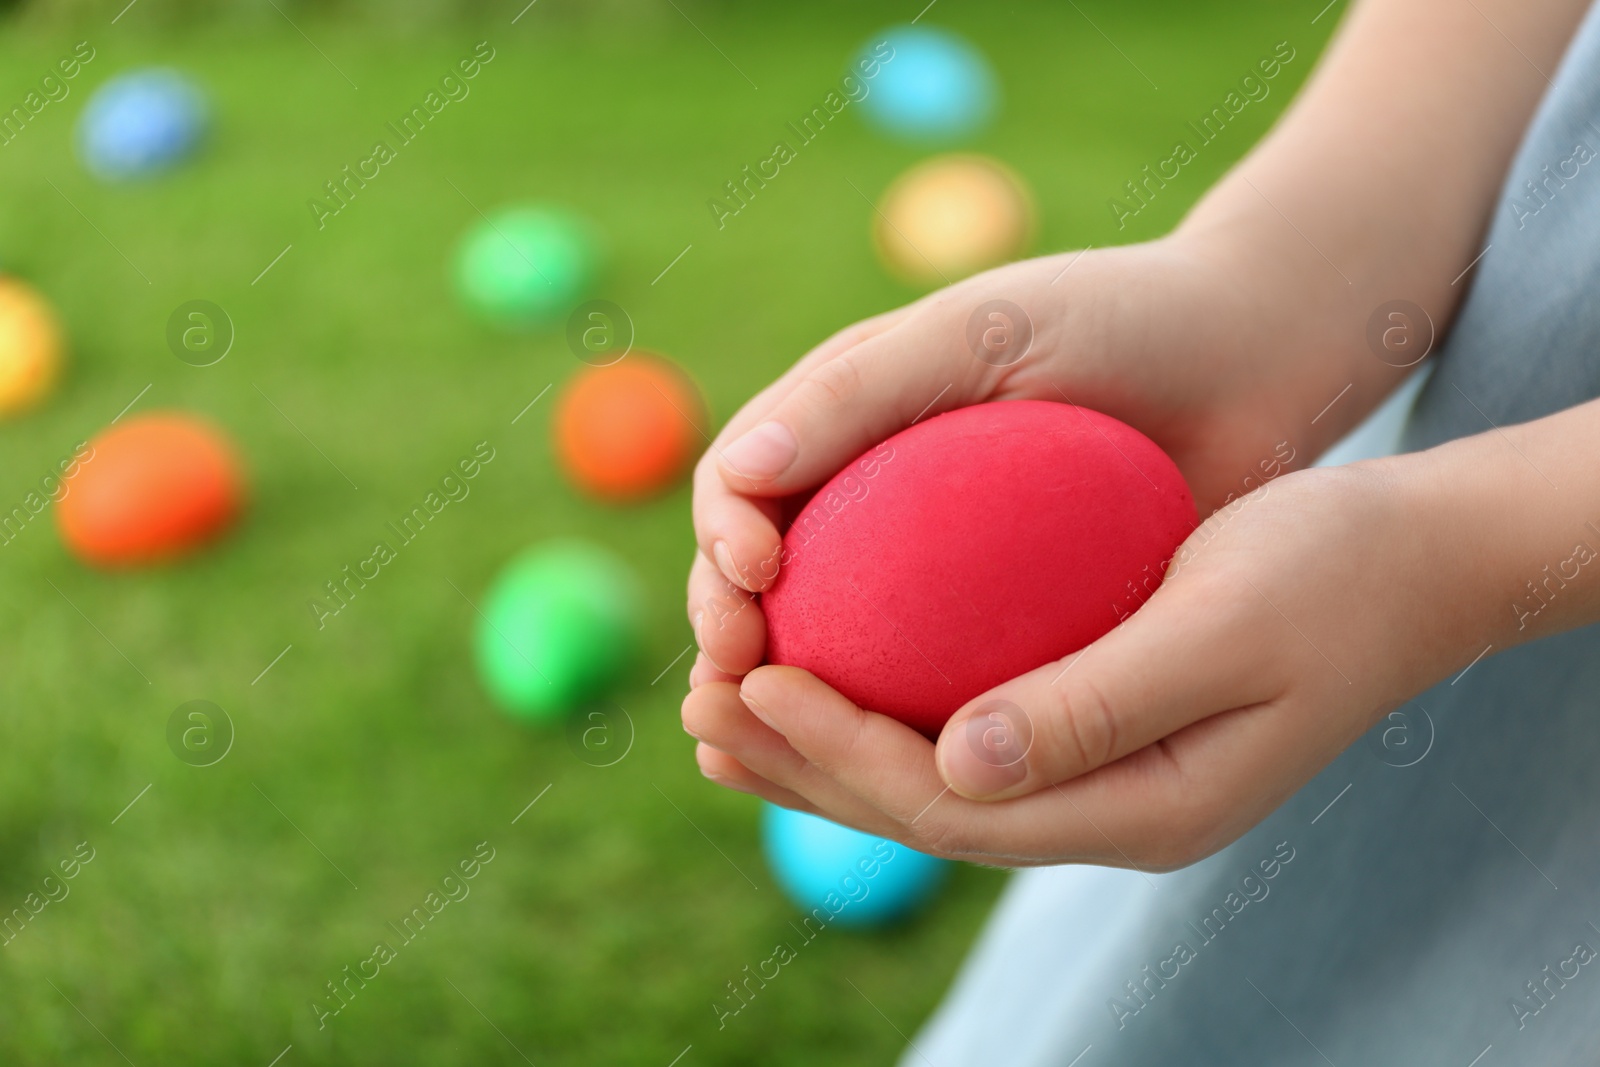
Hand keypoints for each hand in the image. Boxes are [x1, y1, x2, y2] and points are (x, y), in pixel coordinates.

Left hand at [683, 460, 1491, 868]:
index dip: (842, 754)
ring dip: (819, 751)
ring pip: (930, 783)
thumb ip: (1095, 704)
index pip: (954, 805)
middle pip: (922, 812)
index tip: (758, 681)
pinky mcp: (1091, 730)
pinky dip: (878, 711)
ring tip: (723, 705)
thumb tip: (954, 761)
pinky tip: (821, 667)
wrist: (1412, 566)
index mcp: (1144, 806)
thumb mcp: (1225, 624)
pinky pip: (960, 738)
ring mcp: (1100, 779)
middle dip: (802, 767)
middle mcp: (1111, 813)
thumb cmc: (1331, 572)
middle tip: (698, 707)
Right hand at [686, 236, 1335, 689]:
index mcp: (843, 415)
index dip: (720, 542)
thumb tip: (740, 479)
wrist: (1253, 359)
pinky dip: (903, 721)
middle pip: (763, 579)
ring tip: (778, 752)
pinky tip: (906, 766)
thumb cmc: (1119, 315)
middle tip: (737, 690)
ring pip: (837, 643)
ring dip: (794, 702)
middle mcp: (870, 492)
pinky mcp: (999, 620)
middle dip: (730, 634)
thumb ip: (860, 393)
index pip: (739, 487)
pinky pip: (932, 678)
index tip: (757, 585)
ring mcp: (932, 563)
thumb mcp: (982, 330)